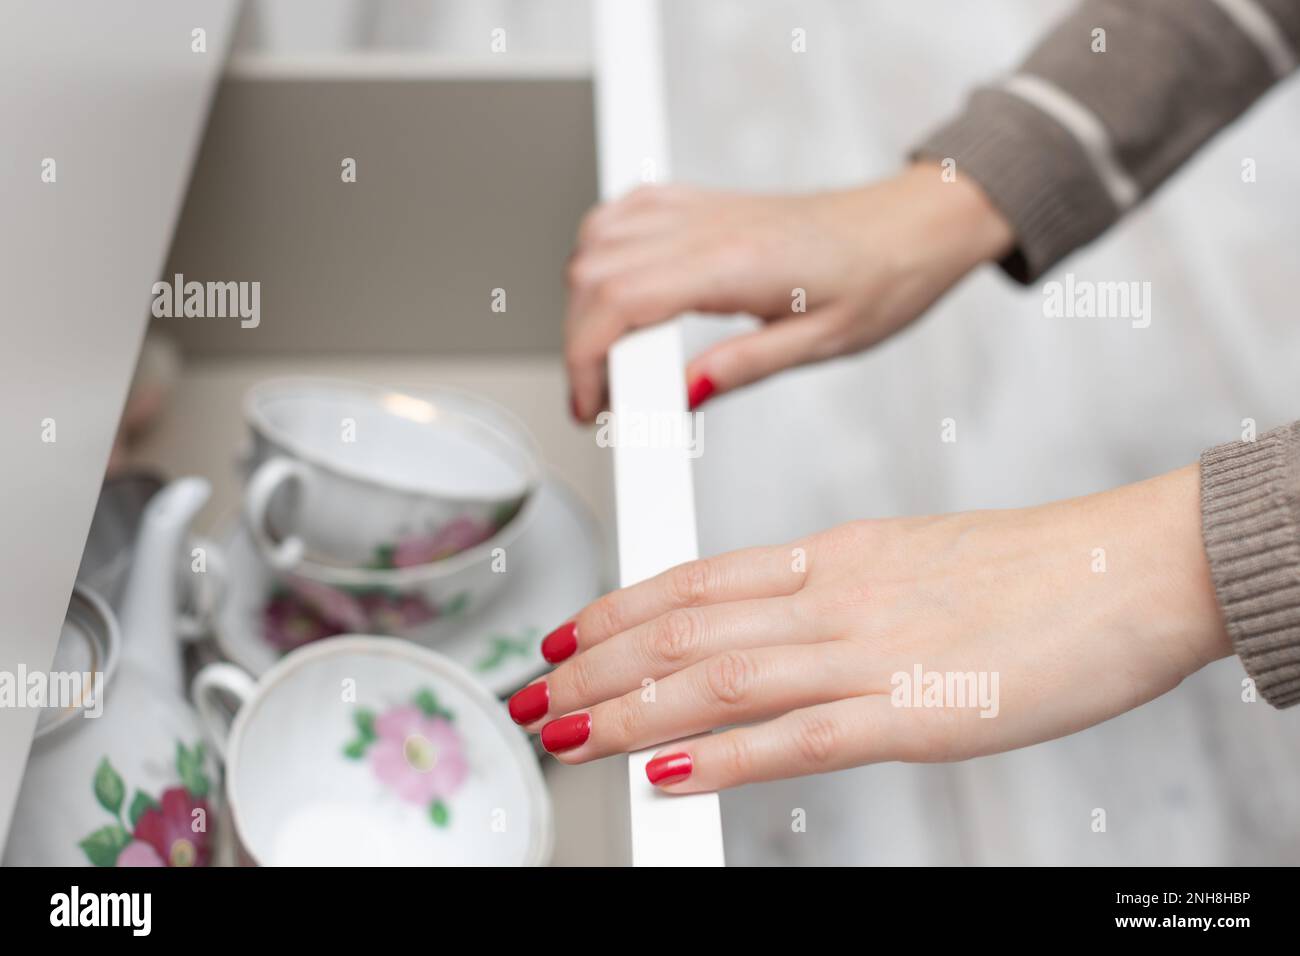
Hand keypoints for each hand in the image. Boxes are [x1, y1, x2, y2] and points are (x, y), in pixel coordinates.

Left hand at [508, 465, 1229, 791]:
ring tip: (568, 731)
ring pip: (720, 679)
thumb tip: (772, 624)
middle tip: (536, 693)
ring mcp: (872, 653)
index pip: (698, 579)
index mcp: (835, 556)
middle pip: (685, 629)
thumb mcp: (909, 559)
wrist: (1132, 570)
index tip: (569, 632)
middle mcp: (836, 597)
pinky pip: (799, 739)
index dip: (620, 609)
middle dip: (596, 664)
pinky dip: (725, 757)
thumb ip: (836, 591)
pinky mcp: (918, 714)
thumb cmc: (1034, 570)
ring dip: (629, 709)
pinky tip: (670, 773)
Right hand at [564, 162, 1013, 419]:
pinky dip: (601, 251)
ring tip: (610, 351)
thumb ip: (743, 367)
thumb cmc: (884, 276)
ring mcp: (703, 206)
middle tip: (602, 394)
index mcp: (737, 262)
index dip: (587, 359)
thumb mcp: (822, 343)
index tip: (593, 404)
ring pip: (597, 237)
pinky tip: (617, 286)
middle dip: (579, 340)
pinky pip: (625, 211)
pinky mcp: (705, 201)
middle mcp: (710, 225)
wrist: (915, 226)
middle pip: (594, 270)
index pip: (621, 300)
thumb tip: (682, 395)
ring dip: (584, 298)